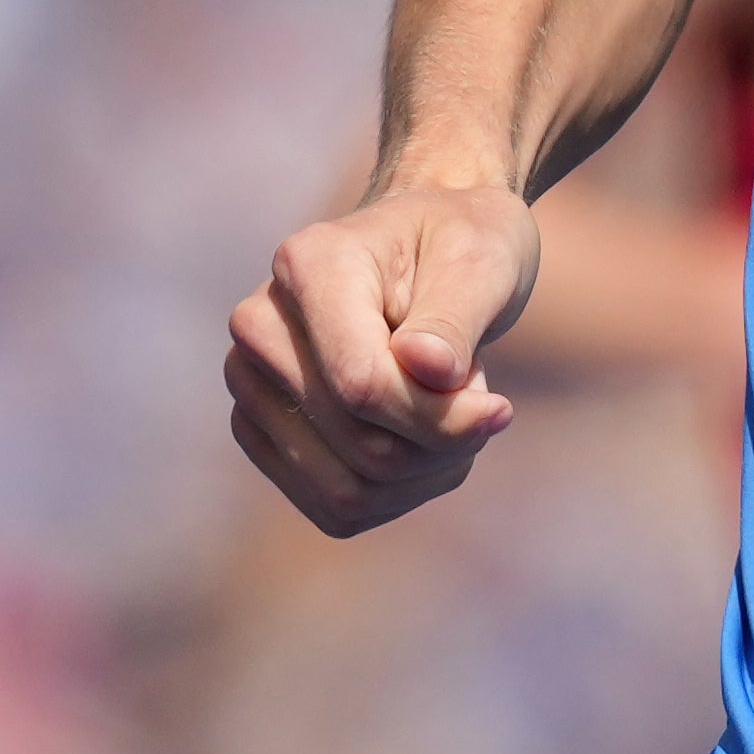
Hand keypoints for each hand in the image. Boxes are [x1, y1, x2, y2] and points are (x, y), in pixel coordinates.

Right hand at [226, 181, 542, 534]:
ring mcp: (253, 386)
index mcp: (307, 265)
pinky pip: (336, 508)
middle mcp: (261, 327)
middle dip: (441, 441)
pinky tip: (427, 443)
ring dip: (425, 471)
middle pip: (359, 444)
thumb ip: (455, 318)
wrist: (433, 249)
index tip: (500, 408)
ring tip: (450, 412)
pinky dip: (400, 493)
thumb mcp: (482, 262)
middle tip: (477, 395)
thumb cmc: (462, 245)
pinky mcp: (263, 434)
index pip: (360, 384)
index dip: (439, 416)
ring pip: (346, 491)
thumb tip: (428, 369)